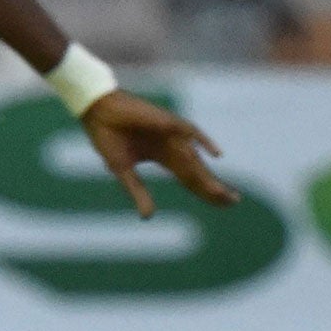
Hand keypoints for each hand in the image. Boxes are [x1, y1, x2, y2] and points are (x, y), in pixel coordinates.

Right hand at [79, 89, 239, 217]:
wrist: (97, 113)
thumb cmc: (108, 137)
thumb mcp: (123, 171)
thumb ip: (138, 192)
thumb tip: (148, 218)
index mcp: (164, 156)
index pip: (190, 178)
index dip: (205, 192)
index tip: (222, 205)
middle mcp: (172, 146)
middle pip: (198, 171)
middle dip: (214, 188)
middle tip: (233, 202)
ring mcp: (171, 134)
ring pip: (195, 159)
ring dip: (209, 176)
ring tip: (224, 194)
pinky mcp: (167, 122)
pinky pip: (189, 131)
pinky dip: (203, 141)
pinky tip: (216, 155)